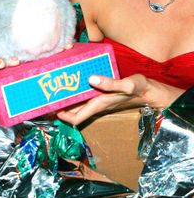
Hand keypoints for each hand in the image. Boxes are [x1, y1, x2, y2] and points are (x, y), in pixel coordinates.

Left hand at [57, 74, 183, 124]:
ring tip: (53, 87)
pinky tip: (71, 80)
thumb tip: (91, 79)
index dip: (61, 116)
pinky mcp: (101, 93)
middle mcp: (96, 104)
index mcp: (99, 104)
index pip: (76, 118)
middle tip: (46, 96)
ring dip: (66, 98)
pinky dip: (76, 90)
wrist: (151, 91)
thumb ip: (110, 83)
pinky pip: (84, 95)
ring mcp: (98, 99)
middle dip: (59, 106)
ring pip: (77, 103)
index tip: (49, 108)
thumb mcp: (127, 85)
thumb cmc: (140, 89)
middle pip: (73, 111)